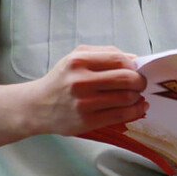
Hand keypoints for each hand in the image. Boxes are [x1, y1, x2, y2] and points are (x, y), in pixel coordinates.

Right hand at [25, 45, 147, 135]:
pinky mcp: (87, 121)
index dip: (134, 65)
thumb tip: (135, 59)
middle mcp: (80, 81)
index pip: (119, 59)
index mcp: (79, 61)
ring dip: (137, 97)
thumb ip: (106, 53)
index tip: (137, 70)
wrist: (36, 106)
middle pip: (127, 79)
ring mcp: (84, 103)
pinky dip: (135, 111)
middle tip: (140, 84)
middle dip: (140, 82)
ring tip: (135, 96)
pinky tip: (137, 108)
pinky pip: (120, 116)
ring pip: (126, 98)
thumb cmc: (62, 80)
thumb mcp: (77, 57)